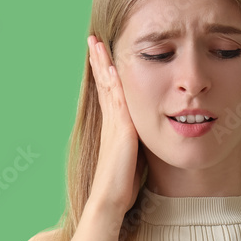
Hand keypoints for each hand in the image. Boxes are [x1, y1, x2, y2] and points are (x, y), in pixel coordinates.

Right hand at [86, 34, 146, 213]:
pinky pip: (115, 100)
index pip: (108, 93)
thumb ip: (136, 143)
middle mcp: (110, 122)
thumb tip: (147, 136)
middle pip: (103, 84)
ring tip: (96, 44)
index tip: (102, 56)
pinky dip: (112, 83)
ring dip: (102, 64)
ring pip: (107, 87)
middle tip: (93, 40)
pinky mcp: (120, 130)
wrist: (110, 199)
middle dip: (99, 61)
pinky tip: (112, 67)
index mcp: (113, 127)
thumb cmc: (121, 185)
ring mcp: (113, 124)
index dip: (104, 74)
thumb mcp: (132, 157)